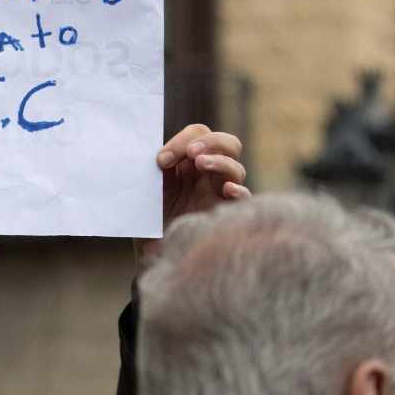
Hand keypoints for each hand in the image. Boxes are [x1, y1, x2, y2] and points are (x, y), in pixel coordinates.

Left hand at [135, 123, 249, 266]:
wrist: (151, 258)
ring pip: (237, 169)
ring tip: (200, 164)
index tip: (161, 160)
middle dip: (212, 142)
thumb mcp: (148, 191)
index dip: (184, 139)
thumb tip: (160, 155)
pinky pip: (245, 200)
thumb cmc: (149, 222)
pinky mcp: (225, 217)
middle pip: (229, 144)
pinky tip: (226, 190)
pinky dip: (239, 190)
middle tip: (192, 153)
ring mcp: (219, 196)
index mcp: (188, 165)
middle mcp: (208, 177)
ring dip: (220, 161)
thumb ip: (156, 171)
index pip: (200, 135)